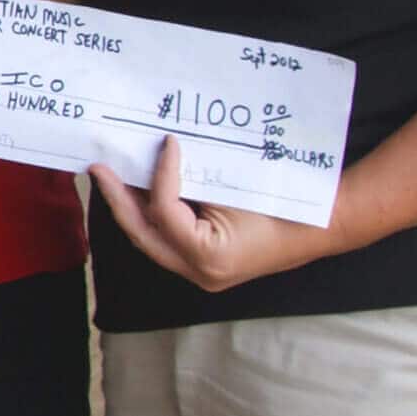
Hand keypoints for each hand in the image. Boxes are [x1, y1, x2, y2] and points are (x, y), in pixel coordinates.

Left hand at [90, 137, 337, 291]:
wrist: (318, 229)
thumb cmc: (283, 207)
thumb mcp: (236, 188)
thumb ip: (195, 179)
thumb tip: (158, 152)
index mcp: (208, 257)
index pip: (165, 211)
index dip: (160, 175)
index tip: (166, 142)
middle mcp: (198, 272)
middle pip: (142, 233)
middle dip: (117, 199)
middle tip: (98, 167)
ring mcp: (198, 273)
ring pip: (150, 238)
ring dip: (130, 206)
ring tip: (111, 176)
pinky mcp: (200, 265)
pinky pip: (166, 239)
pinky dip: (152, 214)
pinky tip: (140, 190)